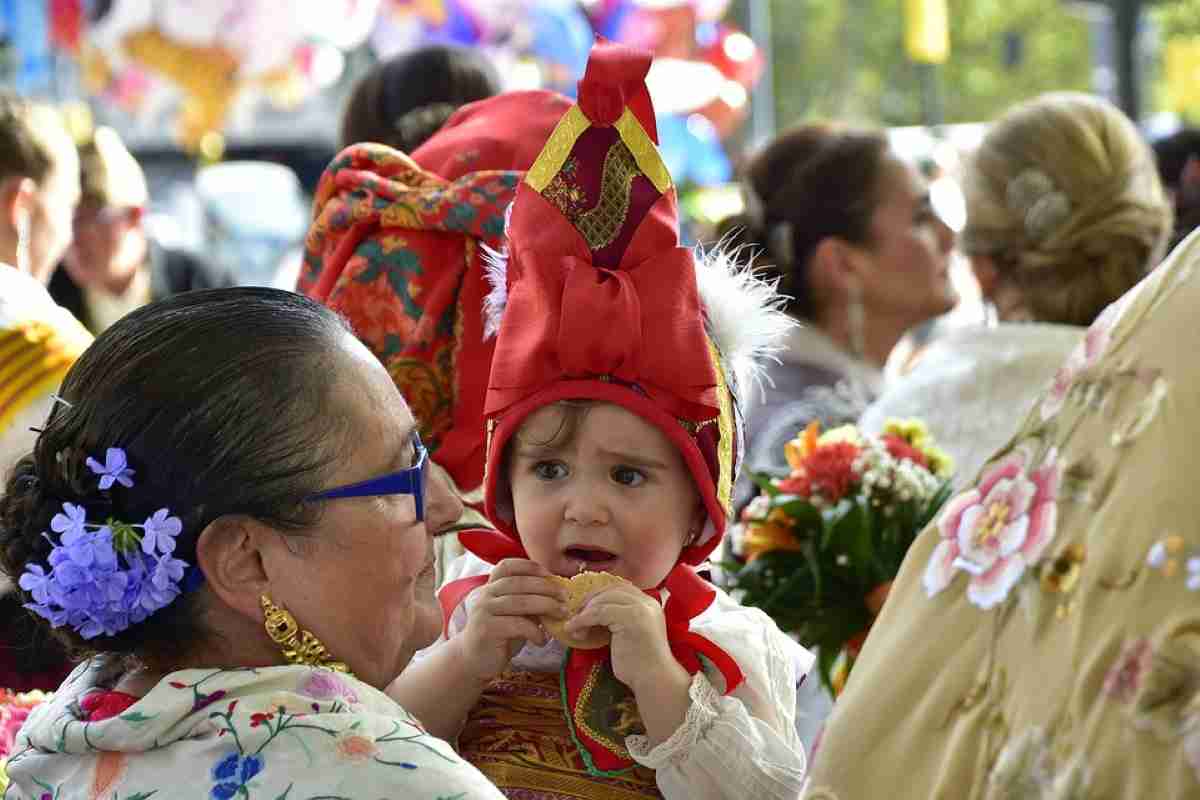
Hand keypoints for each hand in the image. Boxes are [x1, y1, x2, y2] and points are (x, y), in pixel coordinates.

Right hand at [457, 558, 567, 683]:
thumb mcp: (515, 614)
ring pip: (521, 602)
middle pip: (520, 583)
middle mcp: (485, 595)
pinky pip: (518, 625)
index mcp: (490, 586)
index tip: (549, 573)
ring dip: (547, 606)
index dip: (529, 566)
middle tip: (566, 596)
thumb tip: (558, 592)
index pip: (507, 566)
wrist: (474, 661)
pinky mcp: (487, 629)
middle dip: (547, 587)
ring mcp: (484, 611)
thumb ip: (528, 600)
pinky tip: (542, 640)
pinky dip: (535, 631)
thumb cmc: (500, 635)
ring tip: (562, 614)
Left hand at [566, 583, 686, 696]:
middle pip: (611, 590)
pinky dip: (583, 620)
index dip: (599, 597)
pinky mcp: (631, 618)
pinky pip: (599, 612)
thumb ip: (619, 621)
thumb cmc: (641, 665)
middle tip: (576, 616)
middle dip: (590, 602)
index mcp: (649, 604)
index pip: (620, 590)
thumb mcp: (630, 635)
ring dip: (584, 612)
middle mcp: (647, 602)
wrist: (655, 680)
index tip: (585, 609)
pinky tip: (574, 630)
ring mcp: (640, 608)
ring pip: (603, 600)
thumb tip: (594, 614)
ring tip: (574, 627)